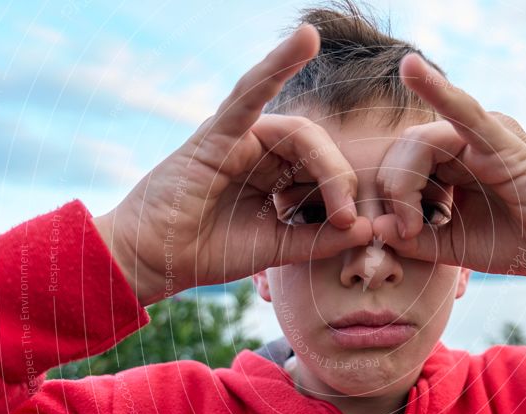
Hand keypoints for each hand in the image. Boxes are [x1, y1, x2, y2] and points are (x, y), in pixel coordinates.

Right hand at [94, 25, 370, 305]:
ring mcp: (239, 136)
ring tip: (339, 198)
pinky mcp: (217, 131)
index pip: (323, 168)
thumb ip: (322, 238)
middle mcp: (261, 150)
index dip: (344, 193)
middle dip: (339, 180)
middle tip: (348, 216)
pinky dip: (275, 66)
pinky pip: (248, 93)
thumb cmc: (210, 252)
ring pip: (298, 132)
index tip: (355, 226)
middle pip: (317, 148)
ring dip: (326, 163)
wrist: (155, 262)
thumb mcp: (278, 247)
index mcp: (275, 174)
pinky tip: (306, 39)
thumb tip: (370, 229)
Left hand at [373, 53, 525, 308]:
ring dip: (406, 182)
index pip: (402, 161)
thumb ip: (413, 240)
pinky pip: (466, 113)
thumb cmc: (515, 244)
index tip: (402, 234)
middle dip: (395, 190)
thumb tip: (373, 228)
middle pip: (405, 147)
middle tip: (409, 230)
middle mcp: (466, 140)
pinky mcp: (502, 140)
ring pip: (421, 141)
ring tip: (419, 224)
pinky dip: (440, 92)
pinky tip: (413, 70)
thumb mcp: (452, 247)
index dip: (391, 196)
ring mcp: (485, 135)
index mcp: (452, 159)